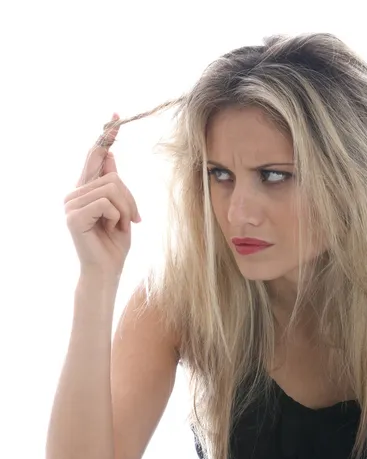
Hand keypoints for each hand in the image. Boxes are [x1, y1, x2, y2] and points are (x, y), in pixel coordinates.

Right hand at [64, 113, 140, 276]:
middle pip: (113, 175)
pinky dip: (116, 216)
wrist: (108, 270)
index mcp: (85, 190)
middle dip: (130, 198)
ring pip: (112, 188)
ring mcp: (71, 203)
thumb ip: (113, 184)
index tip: (116, 117)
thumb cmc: (114, 243)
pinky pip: (106, 202)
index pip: (94, 157)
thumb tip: (109, 154)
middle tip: (132, 219)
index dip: (106, 137)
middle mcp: (74, 193)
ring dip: (125, 209)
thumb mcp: (120, 209)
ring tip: (120, 226)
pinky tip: (111, 229)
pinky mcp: (73, 215)